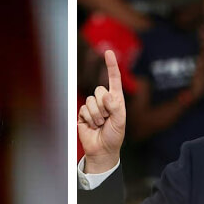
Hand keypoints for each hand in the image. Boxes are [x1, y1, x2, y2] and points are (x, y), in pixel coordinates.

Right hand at [78, 49, 126, 172]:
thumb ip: (115, 107)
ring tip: (100, 124)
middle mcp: (103, 100)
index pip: (113, 79)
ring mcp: (92, 106)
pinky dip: (89, 119)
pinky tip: (92, 126)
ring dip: (97, 115)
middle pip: (99, 90)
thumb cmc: (114, 136)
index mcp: (116, 99)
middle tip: (107, 119)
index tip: (108, 52)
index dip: (111, 65)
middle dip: (104, 106)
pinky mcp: (83, 113)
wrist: (102, 150)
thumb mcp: (120, 121)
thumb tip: (106, 95)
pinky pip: (84, 109)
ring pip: (91, 101)